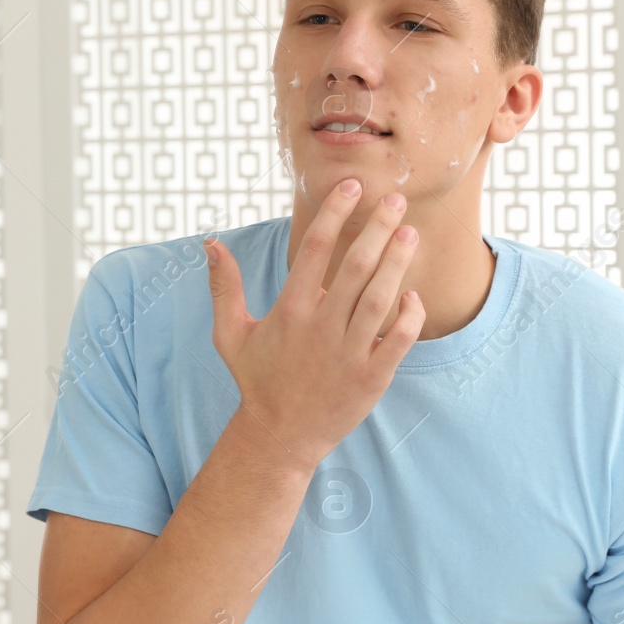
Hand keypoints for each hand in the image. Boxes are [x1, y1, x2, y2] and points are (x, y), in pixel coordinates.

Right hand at [205, 179, 424, 470]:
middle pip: (355, 266)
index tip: (351, 186)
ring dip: (398, 262)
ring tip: (411, 232)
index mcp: (290, 310)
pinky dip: (410, 315)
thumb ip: (224, 287)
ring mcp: (348, 353)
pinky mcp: (371, 378)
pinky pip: (399, 340)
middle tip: (395, 199)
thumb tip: (210, 243)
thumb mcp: (230, 333)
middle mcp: (320, 327)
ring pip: (380, 298)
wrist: (279, 437)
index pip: (315, 249)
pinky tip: (413, 295)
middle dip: (378, 228)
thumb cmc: (257, 379)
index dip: (334, 213)